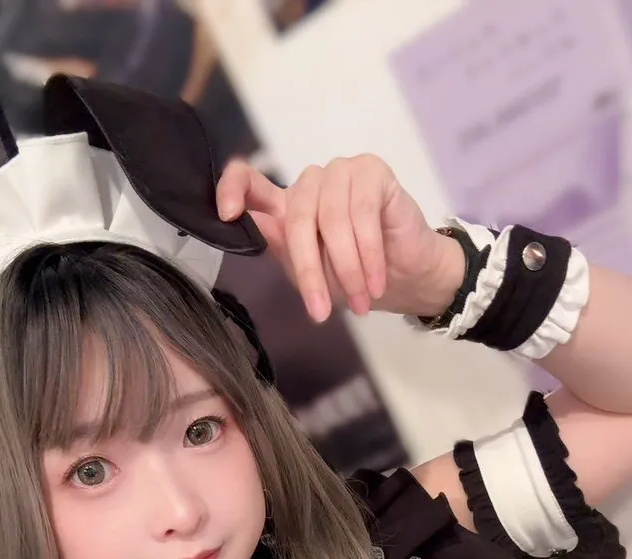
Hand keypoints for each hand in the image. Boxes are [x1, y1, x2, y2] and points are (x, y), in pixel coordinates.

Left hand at [216, 154, 465, 323]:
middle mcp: (310, 184)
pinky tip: (375, 280)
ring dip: (348, 269)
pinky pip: (364, 213)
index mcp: (287, 205)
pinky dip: (369, 254)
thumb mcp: (309, 272)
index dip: (232, 189)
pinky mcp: (372, 172)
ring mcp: (341, 173)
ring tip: (361, 301)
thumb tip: (252, 229)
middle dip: (311, 271)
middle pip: (297, 218)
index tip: (226, 214)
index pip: (249, 181)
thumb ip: (283, 248)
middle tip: (322, 312)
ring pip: (332, 220)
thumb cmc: (354, 275)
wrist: (405, 277)